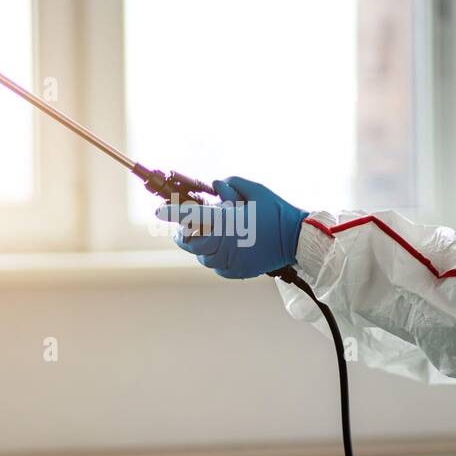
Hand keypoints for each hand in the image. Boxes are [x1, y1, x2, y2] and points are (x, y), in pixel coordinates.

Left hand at [155, 176, 308, 278]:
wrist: (297, 240)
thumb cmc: (275, 212)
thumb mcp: (255, 189)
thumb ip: (230, 184)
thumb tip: (214, 186)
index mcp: (228, 221)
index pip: (192, 216)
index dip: (172, 213)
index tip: (158, 211)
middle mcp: (225, 243)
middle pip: (190, 240)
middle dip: (184, 231)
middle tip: (186, 224)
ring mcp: (230, 260)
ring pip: (201, 255)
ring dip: (200, 244)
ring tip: (212, 233)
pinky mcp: (236, 271)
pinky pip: (214, 265)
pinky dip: (213, 256)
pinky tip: (224, 246)